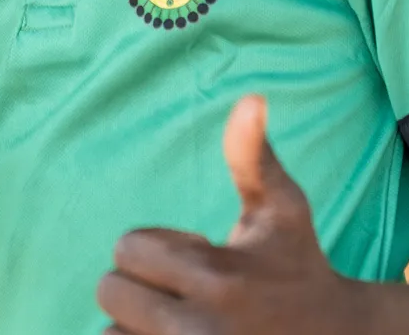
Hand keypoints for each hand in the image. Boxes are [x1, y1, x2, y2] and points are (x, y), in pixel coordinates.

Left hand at [97, 96, 365, 333]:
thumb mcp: (283, 209)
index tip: (198, 255)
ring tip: (177, 318)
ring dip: (135, 322)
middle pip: (110, 291)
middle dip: (139, 283)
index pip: (128, 247)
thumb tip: (251, 98)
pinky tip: (171, 334)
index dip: (157, 246)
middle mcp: (196, 330)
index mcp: (217, 278)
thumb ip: (253, 156)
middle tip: (183, 289)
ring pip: (111, 332)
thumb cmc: (299, 266)